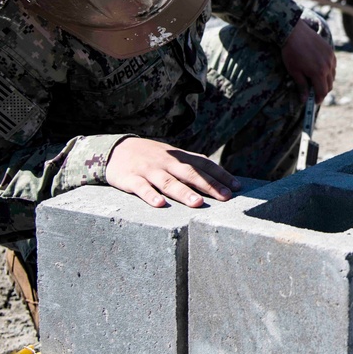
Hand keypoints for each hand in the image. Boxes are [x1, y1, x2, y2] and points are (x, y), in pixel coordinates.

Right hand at [105, 138, 241, 207]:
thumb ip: (192, 165)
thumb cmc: (151, 156)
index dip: (220, 175)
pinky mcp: (130, 178)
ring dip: (183, 192)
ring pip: (167, 182)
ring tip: (197, 203)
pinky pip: (141, 188)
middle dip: (208, 185)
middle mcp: (166, 162)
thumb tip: (219, 176)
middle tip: (225, 197)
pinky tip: (159, 204)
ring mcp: (148, 170)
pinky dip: (150, 195)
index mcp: (178, 157)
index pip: (204, 164)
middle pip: (190, 173)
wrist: (116, 149)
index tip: (237, 187)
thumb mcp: (172, 156)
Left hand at [282, 19, 335, 102]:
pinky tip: (320, 69)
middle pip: (329, 85)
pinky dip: (328, 70)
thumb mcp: (294, 72)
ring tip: (316, 80)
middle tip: (314, 92)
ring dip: (326, 81)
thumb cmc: (291, 53)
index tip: (314, 102)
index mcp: (318, 73)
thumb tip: (304, 100)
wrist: (294, 32)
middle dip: (323, 91)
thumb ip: (302, 87)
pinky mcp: (330, 50)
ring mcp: (330, 58)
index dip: (319, 99)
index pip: (322, 92)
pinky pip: (333, 65)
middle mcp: (328, 66)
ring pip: (332, 76)